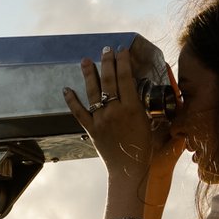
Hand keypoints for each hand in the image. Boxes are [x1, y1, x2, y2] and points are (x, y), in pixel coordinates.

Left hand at [63, 43, 172, 185]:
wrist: (129, 169)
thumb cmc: (144, 148)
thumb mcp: (151, 124)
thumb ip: (147, 107)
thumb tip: (150, 92)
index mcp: (132, 108)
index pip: (126, 78)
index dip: (123, 62)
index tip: (122, 51)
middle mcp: (115, 111)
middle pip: (109, 81)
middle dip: (107, 62)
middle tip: (106, 49)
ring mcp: (101, 120)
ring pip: (92, 92)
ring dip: (89, 74)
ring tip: (86, 61)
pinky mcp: (91, 129)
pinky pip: (78, 112)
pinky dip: (71, 100)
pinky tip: (66, 89)